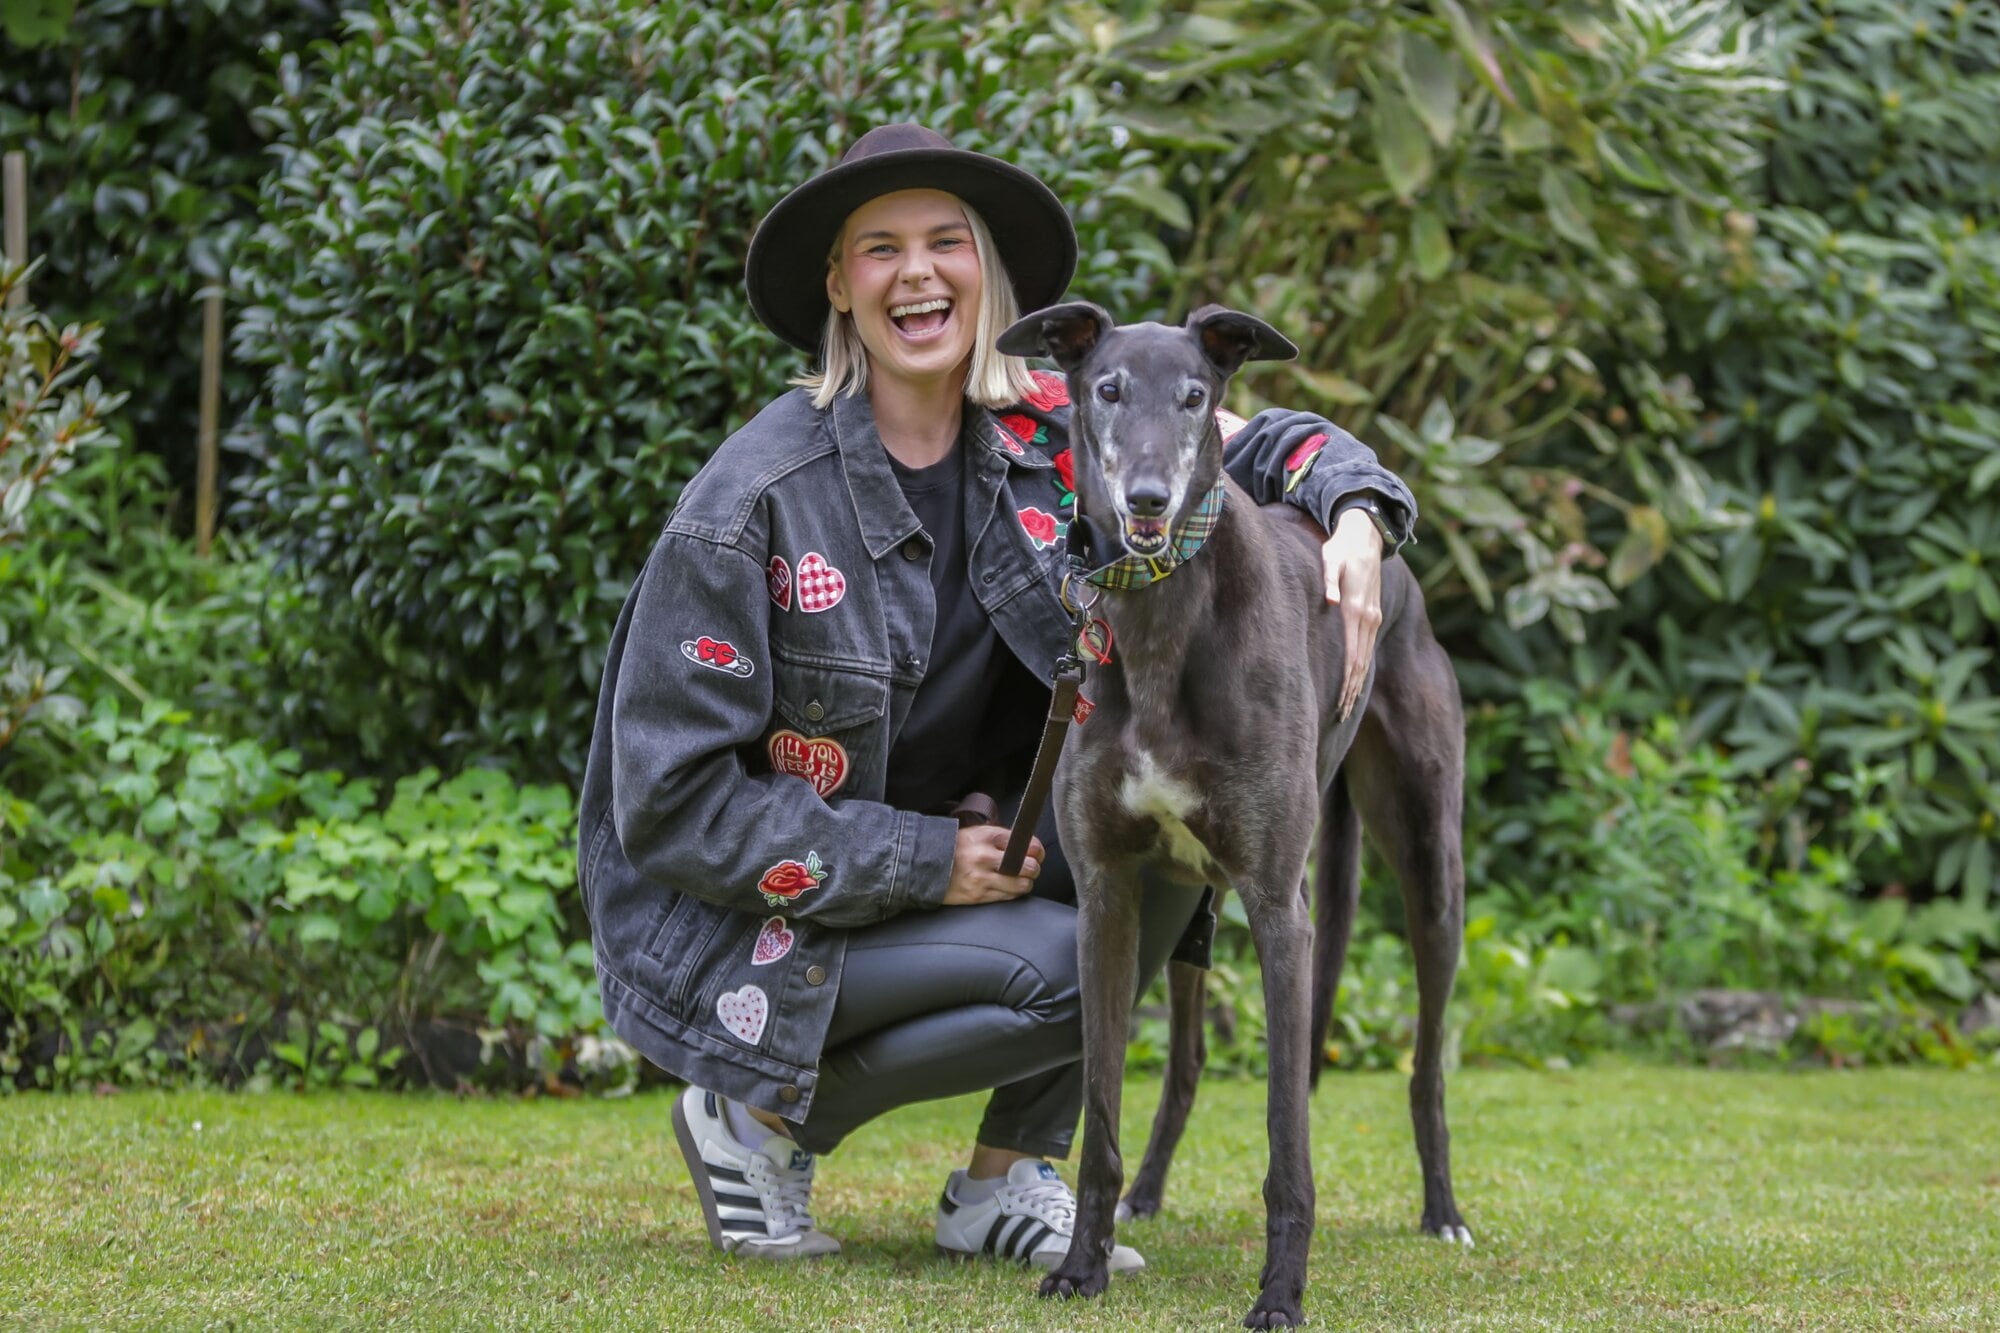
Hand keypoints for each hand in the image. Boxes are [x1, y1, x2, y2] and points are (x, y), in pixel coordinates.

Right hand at [943, 825, 1042, 905]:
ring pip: (1021, 885)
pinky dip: (1012, 893)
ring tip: (1020, 879)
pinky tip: (1007, 887)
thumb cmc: (954, 847)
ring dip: (1025, 883)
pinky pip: (1007, 897)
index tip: (1037, 853)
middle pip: (1028, 866)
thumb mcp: (977, 833)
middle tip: (1031, 868)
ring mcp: (981, 878)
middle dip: (1034, 868)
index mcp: (987, 836)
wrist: (924, 864)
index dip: (1037, 850)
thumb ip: (1002, 838)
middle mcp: (985, 857)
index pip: (1025, 843)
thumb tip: (1030, 847)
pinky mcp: (977, 896)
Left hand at [1322, 506, 1385, 719]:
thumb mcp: (1330, 559)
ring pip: (1365, 660)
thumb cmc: (1340, 548)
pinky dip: (1362, 670)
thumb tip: (1331, 602)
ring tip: (1345, 710)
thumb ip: (1329, 580)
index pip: (1350, 654)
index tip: (1337, 703)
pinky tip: (1355, 684)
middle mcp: (1368, 618)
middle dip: (1350, 692)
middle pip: (1359, 664)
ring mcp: (1373, 618)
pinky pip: (1367, 649)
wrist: (1366, 536)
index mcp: (1355, 609)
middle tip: (1338, 718)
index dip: (1344, 681)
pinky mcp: (1373, 615)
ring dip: (1356, 685)